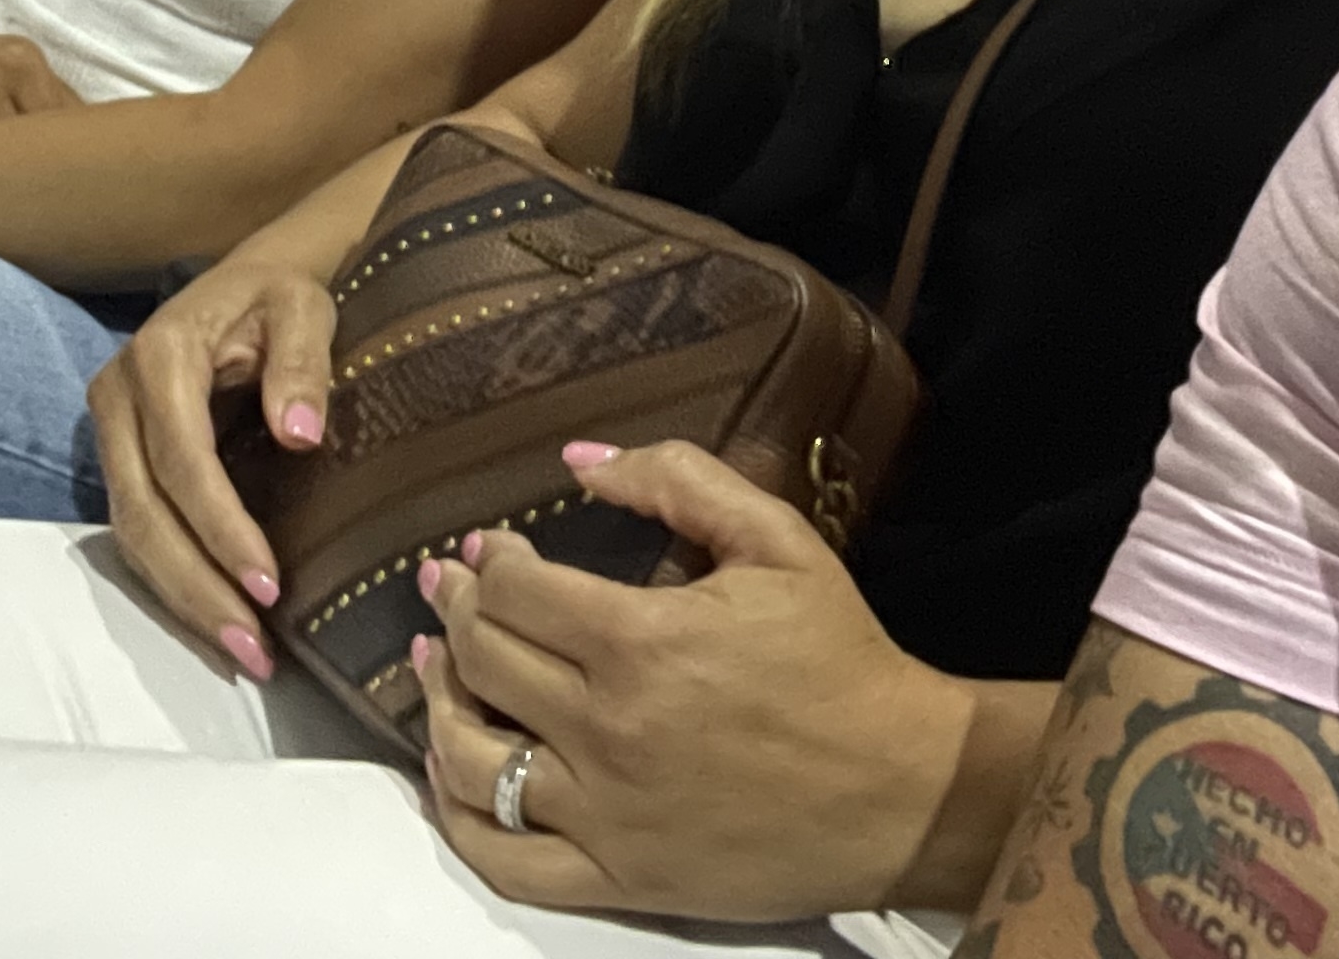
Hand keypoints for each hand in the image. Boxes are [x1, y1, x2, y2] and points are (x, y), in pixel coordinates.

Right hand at [89, 247, 335, 679]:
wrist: (245, 287)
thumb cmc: (278, 298)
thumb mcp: (303, 307)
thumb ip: (302, 361)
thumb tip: (299, 435)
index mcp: (159, 357)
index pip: (182, 461)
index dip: (221, 528)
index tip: (269, 585)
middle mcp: (118, 397)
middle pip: (142, 512)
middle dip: (196, 586)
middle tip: (253, 647)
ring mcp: (112, 432)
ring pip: (131, 533)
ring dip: (184, 598)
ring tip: (243, 651)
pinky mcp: (122, 460)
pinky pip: (139, 530)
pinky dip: (176, 581)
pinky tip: (218, 619)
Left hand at [408, 441, 981, 919]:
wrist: (904, 789)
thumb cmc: (840, 659)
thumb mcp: (778, 541)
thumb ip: (679, 480)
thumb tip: (579, 459)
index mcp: (642, 641)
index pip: (515, 591)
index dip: (487, 561)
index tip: (486, 549)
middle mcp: (608, 730)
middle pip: (483, 660)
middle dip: (454, 610)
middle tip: (447, 587)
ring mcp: (605, 814)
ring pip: (471, 759)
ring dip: (435, 703)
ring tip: (433, 667)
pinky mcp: (618, 879)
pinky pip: (503, 858)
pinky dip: (459, 817)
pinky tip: (451, 774)